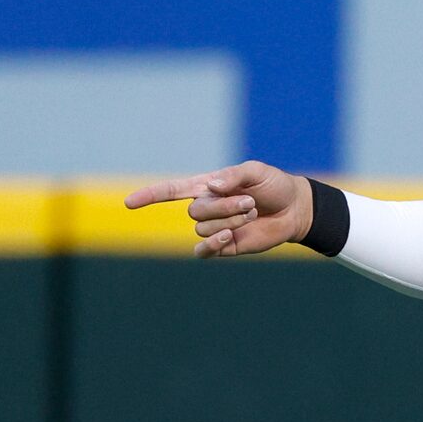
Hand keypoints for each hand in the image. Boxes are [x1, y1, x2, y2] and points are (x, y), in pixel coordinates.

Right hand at [122, 159, 311, 257]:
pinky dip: (213, 244)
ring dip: (230, 221)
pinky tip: (229, 237)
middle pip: (195, 211)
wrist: (294, 209)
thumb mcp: (255, 171)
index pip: (170, 191)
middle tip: (250, 203)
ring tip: (252, 214)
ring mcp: (214, 228)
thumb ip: (232, 175)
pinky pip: (204, 250)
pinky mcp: (225, 246)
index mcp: (206, 186)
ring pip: (204, 229)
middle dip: (224, 207)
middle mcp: (207, 208)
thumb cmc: (273, 185)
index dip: (149, 196)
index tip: (128, 203)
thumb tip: (211, 187)